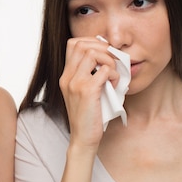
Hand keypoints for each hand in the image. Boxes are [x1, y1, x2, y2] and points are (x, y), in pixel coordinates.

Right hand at [59, 37, 119, 151]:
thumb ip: (88, 76)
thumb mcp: (82, 93)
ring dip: (108, 60)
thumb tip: (106, 58)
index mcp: (65, 76)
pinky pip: (104, 71)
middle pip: (81, 44)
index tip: (104, 53)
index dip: (91, 42)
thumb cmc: (88, 117)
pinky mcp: (87, 91)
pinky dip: (114, 74)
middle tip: (112, 61)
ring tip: (113, 74)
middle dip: (102, 48)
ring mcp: (75, 83)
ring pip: (92, 53)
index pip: (73, 44)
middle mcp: (68, 77)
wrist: (83, 139)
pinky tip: (115, 85)